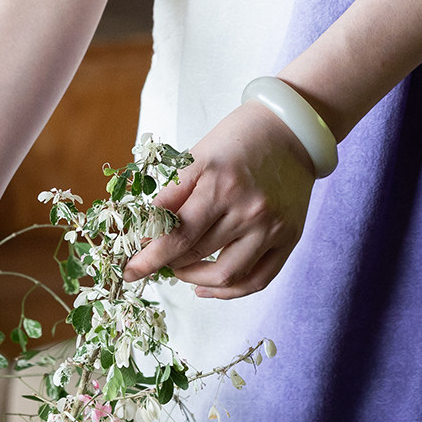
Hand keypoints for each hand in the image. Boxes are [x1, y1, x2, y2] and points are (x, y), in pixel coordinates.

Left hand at [123, 102, 315, 297]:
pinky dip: (229, 291)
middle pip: (197, 255)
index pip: (177, 234)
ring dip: (194, 279)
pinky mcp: (289, 238)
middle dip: (167, 263)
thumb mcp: (198, 156)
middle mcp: (248, 209)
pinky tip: (207, 287)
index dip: (149, 258)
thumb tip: (146, 232)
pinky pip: (257, 280)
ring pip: (225, 275)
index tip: (129, 271)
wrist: (292, 130)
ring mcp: (271, 227)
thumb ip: (173, 195)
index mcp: (220, 184)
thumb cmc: (239, 138)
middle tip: (153, 260)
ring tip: (180, 270)